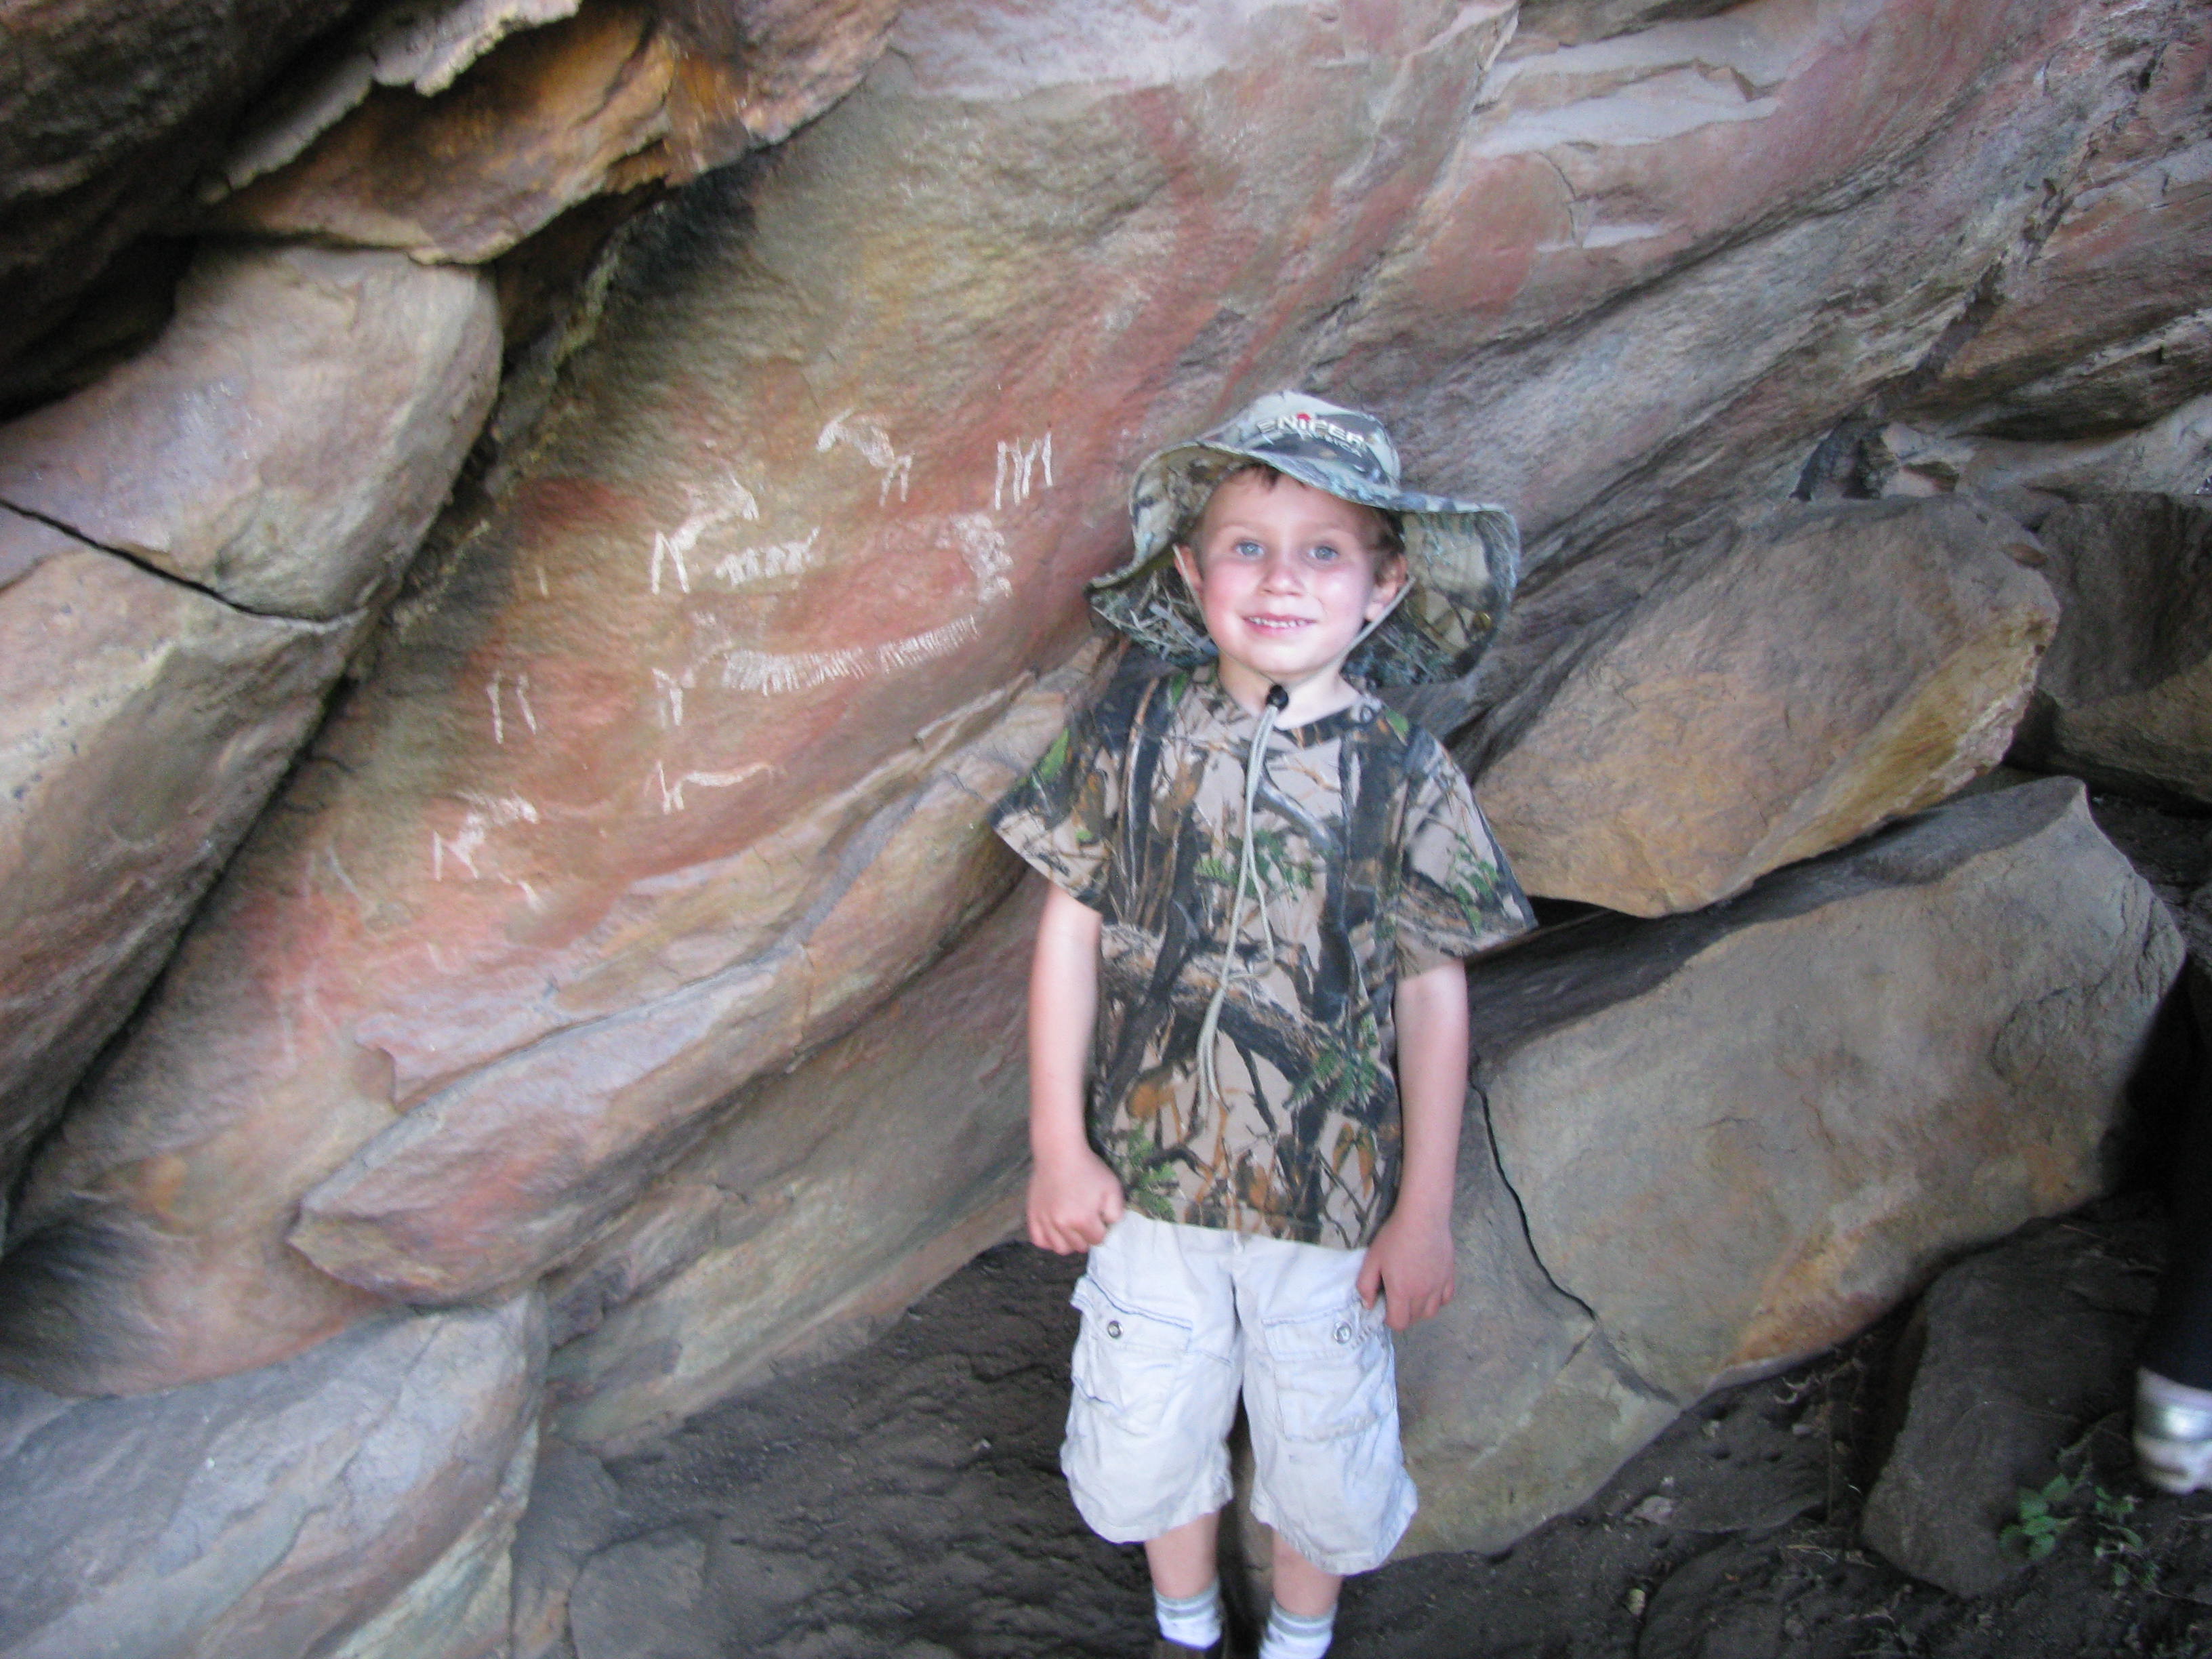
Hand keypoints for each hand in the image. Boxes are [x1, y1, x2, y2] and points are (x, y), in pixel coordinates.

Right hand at [1027, 1145, 1125, 1253]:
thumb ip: (1116, 1213)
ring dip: (1069, 1241)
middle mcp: (1062, 1225)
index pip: (1098, 1240)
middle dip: (1086, 1236)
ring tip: (1072, 1227)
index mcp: (1083, 1219)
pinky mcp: (1033, 1216)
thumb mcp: (1113, 1188)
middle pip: (1079, 1247)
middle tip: (1086, 1219)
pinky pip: (1039, 1241)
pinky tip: (1056, 1230)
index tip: (1098, 1216)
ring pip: (1060, 1248)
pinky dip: (1049, 1240)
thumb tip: (1108, 1226)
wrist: (1059, 1153)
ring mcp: (1045, 1221)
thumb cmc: (1088, 1169)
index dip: (1101, 1229)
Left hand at [1356, 1206, 1455, 1330]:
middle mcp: (1423, 1294)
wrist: (1422, 1217)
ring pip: (1431, 1312)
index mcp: (1401, 1291)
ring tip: (1412, 1295)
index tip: (1384, 1304)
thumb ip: (1366, 1285)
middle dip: (1403, 1314)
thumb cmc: (1394, 1236)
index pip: (1398, 1323)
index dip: (1389, 1319)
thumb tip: (1368, 1305)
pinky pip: (1446, 1299)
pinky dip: (1437, 1300)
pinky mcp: (1449, 1276)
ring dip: (1420, 1310)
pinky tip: (1428, 1289)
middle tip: (1395, 1297)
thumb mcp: (1372, 1259)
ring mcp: (1439, 1286)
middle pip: (1414, 1319)